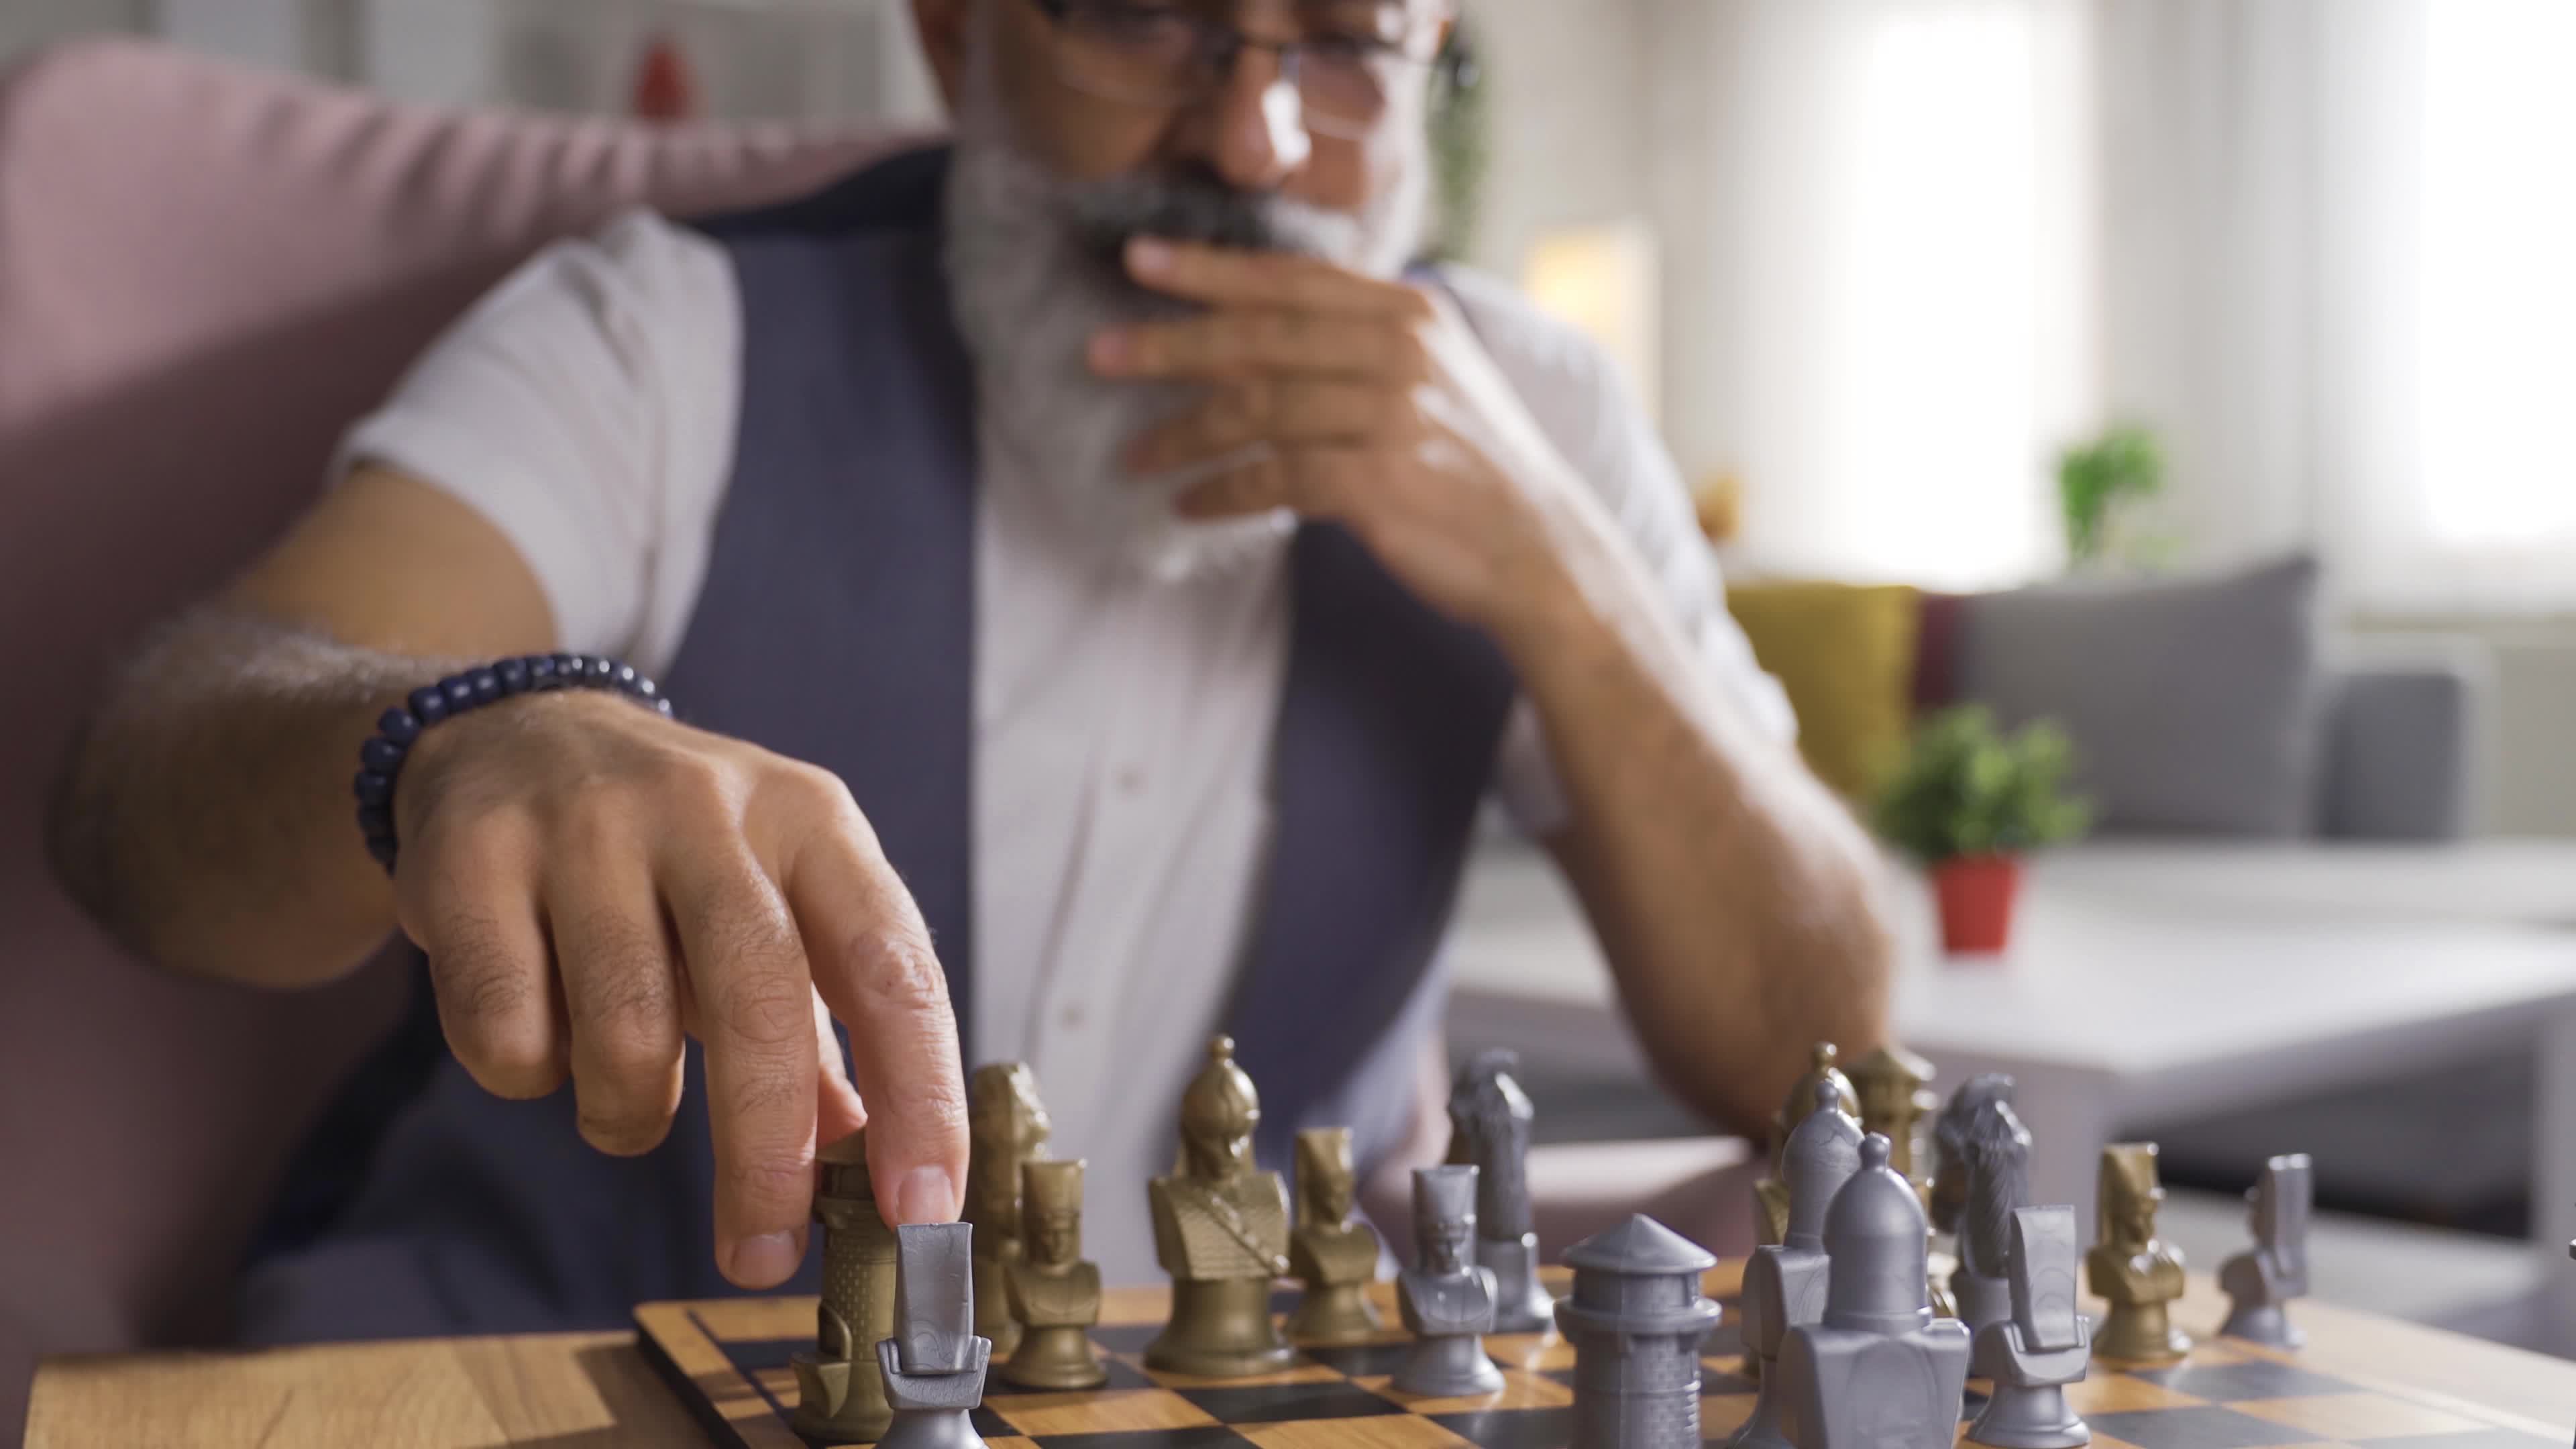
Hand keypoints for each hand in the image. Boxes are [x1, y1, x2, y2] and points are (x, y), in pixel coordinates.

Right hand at [389, 689, 968, 1287]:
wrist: (509, 734)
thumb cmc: (670, 854)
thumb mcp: (775, 907)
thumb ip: (824, 1035)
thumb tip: (871, 1163)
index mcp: (812, 822)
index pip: (894, 968)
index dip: (920, 1098)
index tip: (923, 1212)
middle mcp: (710, 808)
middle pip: (760, 1002)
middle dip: (766, 1154)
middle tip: (763, 1254)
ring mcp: (587, 824)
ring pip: (625, 1032)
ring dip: (630, 1113)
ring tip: (624, 1099)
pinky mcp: (474, 857)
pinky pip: (508, 1033)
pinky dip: (529, 1071)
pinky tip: (537, 1024)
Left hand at [1094, 238, 1615, 643]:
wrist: (1538, 551)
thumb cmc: (1471, 466)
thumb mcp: (1431, 377)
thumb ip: (1359, 341)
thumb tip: (1260, 327)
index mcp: (1407, 314)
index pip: (1289, 280)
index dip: (1210, 270)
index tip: (1139, 262)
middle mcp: (1398, 353)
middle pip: (1258, 338)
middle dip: (1170, 346)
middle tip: (1099, 355)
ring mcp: (1388, 415)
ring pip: (1255, 410)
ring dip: (1182, 435)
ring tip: (1133, 456)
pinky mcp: (1376, 481)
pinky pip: (1272, 478)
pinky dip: (1222, 493)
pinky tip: (1189, 504)